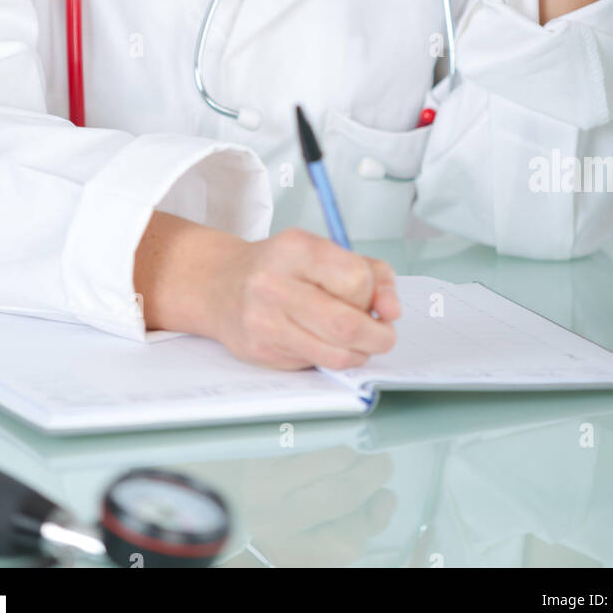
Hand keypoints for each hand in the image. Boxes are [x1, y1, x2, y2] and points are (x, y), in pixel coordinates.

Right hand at [208, 227, 400, 369]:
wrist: (221, 284)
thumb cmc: (283, 267)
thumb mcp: (327, 252)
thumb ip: (373, 274)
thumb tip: (392, 311)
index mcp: (295, 248)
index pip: (355, 279)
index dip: (372, 294)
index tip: (369, 295)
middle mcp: (273, 284)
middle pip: (347, 324)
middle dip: (378, 335)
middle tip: (383, 334)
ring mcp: (263, 321)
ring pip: (336, 354)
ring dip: (359, 352)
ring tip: (356, 340)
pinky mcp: (260, 351)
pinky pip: (315, 365)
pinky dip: (331, 358)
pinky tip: (322, 341)